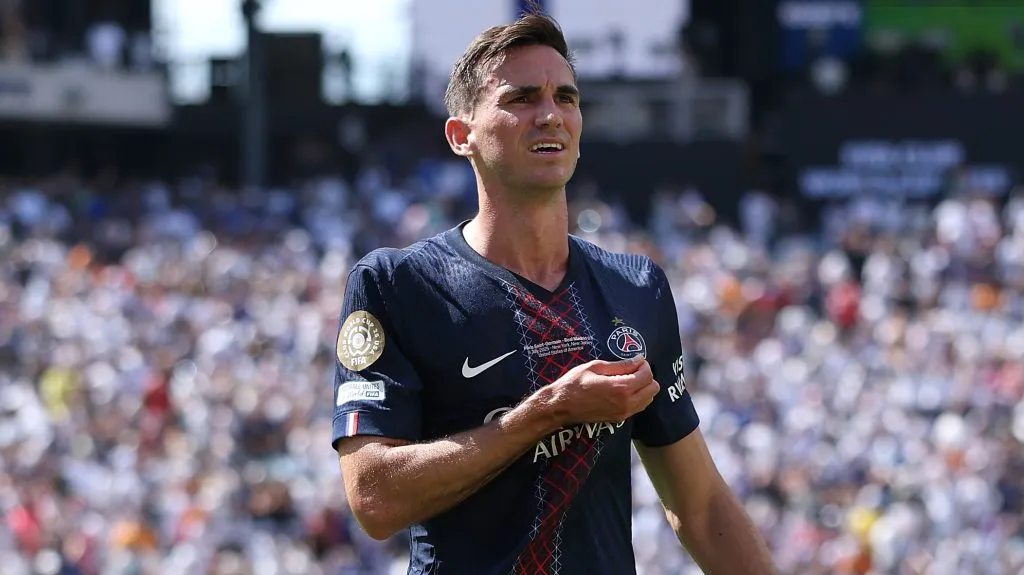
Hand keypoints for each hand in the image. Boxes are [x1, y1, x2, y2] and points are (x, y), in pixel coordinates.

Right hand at [542, 355, 658, 426]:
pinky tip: (624, 390)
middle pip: (653, 388)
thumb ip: (620, 365)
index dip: (644, 365)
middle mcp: (627, 403)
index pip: (647, 375)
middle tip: (633, 370)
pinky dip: (638, 397)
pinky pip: (639, 407)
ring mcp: (624, 413)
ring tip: (628, 380)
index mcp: (621, 388)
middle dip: (646, 377)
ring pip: (649, 399)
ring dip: (643, 388)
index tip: (636, 360)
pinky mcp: (619, 419)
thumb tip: (638, 359)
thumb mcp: (596, 367)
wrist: (561, 406)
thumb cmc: (574, 383)